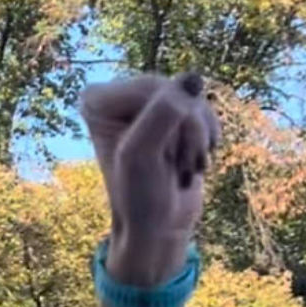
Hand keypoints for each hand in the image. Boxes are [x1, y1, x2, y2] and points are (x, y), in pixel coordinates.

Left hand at [80, 73, 219, 286]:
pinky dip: (207, 135)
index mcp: (97, 100)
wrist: (159, 228)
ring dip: (199, 137)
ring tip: (184, 167)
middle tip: (179, 167)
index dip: (168, 120)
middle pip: (174, 89)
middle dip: (187, 130)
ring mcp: (147, 104)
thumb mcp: (143, 154)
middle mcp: (118, 96)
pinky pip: (203, 106)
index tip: (160, 157)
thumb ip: (164, 111)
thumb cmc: (141, 197)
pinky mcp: (172, 115)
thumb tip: (194, 78)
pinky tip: (194, 160)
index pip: (152, 87)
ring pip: (193, 97)